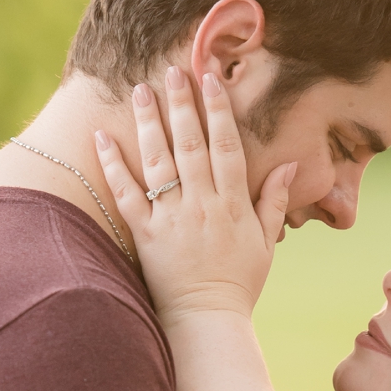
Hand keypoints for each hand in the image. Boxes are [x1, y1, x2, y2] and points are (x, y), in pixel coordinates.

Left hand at [94, 67, 296, 326]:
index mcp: (233, 204)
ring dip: (148, 123)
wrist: (207, 320)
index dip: (220, 111)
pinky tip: (102, 137)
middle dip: (182, 104)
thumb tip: (288, 164)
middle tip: (172, 71)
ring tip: (139, 91)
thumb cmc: (240, 283)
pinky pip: (126, 193)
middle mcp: (202, 205)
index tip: (212, 79)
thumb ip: (275, 201)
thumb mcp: (266, 242)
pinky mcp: (145, 233)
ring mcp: (171, 218)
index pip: (227, 147)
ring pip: (158, 161)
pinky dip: (112, 165)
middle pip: (191, 145)